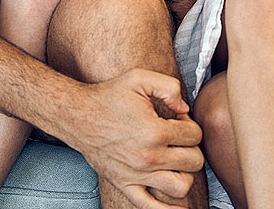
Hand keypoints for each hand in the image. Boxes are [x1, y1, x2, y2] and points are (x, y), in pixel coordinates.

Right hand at [68, 69, 204, 208]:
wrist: (78, 116)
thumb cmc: (107, 97)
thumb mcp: (141, 78)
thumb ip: (170, 87)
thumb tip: (185, 107)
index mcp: (155, 131)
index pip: (194, 135)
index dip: (190, 123)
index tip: (179, 119)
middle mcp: (148, 157)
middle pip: (194, 161)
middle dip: (192, 147)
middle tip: (179, 139)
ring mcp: (137, 175)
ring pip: (181, 186)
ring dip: (185, 173)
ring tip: (176, 161)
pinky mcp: (125, 185)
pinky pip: (150, 207)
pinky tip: (177, 207)